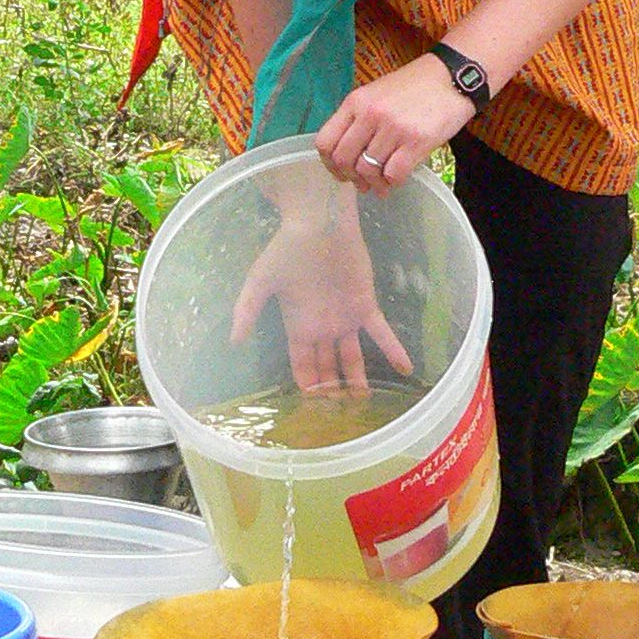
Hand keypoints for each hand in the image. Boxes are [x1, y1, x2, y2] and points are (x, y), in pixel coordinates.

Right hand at [231, 170, 413, 392]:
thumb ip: (247, 311)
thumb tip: (232, 341)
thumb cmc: (286, 250)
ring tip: (363, 403)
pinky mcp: (366, 305)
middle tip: (337, 415)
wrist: (316, 223)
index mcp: (298, 325)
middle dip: (331, 390)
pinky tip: (406, 367)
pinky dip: (394, 350)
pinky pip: (382, 333)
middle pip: (328, 367)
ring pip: (354, 357)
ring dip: (358, 380)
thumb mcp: (259, 282)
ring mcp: (345, 317)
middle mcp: (322, 327)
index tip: (311, 408)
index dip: (307, 386)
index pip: (302, 365)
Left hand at [316, 54, 477, 196]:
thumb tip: (348, 157)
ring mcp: (393, 128)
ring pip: (368, 170)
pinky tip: (395, 181)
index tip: (340, 172)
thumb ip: (358, 119)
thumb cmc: (414, 87)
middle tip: (361, 183)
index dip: (329, 164)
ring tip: (380, 185)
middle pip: (344, 159)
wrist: (453, 77)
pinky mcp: (416, 141)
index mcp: (355, 102)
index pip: (325, 141)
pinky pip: (393, 174)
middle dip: (351, 177)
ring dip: (373, 183)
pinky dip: (392, 183)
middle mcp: (370, 114)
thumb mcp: (376, 94)